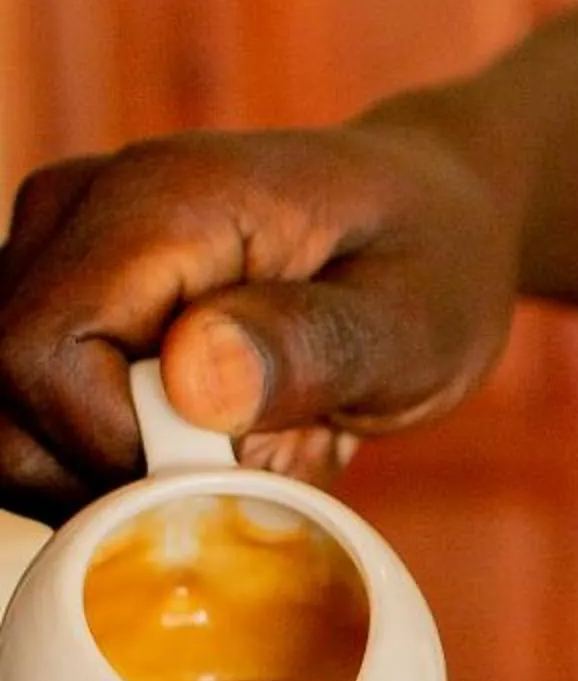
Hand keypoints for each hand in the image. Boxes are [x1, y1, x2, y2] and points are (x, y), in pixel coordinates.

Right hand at [0, 106, 518, 514]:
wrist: (428, 220)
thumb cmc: (431, 266)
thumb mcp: (411, 322)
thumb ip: (307, 347)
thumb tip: (191, 376)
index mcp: (159, 202)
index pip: (35, 356)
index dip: (110, 450)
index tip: (224, 469)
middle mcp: (78, 211)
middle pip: (2, 398)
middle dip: (106, 478)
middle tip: (236, 473)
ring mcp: (56, 252)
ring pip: (7, 422)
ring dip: (110, 478)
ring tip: (229, 452)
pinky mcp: (60, 299)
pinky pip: (33, 420)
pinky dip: (108, 462)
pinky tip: (198, 444)